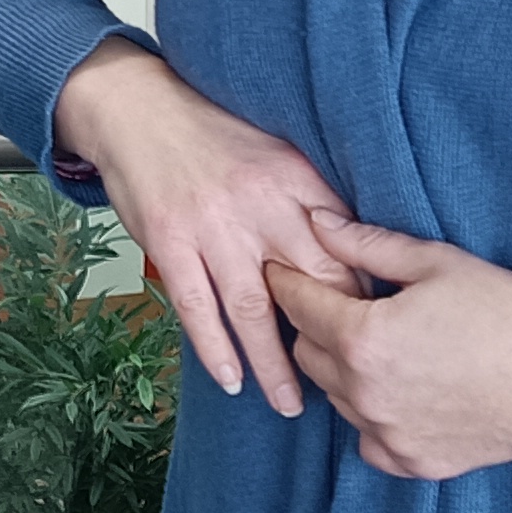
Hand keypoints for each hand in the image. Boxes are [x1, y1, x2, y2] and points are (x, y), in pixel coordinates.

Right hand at [52, 42, 358, 417]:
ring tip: (289, 404)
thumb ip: (311, 198)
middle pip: (306, 285)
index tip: (373, 335)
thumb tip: (355, 250)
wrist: (138, 108)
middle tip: (345, 382)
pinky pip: (196, 307)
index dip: (359, 298)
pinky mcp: (169, 241)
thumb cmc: (212, 135)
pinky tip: (231, 380)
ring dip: (273, 364)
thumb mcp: (275, 151)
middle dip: (328, 340)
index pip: (341, 250)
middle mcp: (258, 205)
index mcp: (293, 180)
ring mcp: (211, 226)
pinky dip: (214, 349)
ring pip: (252, 310)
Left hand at [268, 215, 511, 481]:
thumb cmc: (507, 311)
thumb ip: (366, 244)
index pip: (297, 305)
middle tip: (345, 304)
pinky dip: (373, 416)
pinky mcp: (413, 463)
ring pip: (335, 397)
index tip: (285, 268)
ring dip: (344, 369)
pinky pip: (367, 439)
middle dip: (315, 324)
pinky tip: (399, 391)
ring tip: (382, 345)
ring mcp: (388, 434)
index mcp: (364, 339)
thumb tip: (317, 222)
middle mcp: (365, 394)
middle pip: (307, 353)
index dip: (288, 281)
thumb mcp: (436, 263)